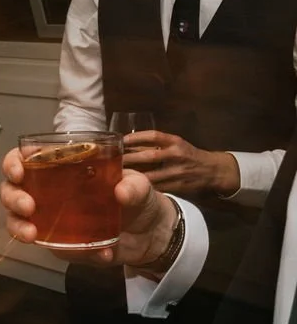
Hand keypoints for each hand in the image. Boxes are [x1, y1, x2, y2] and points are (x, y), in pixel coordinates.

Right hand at [0, 147, 177, 267]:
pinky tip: (98, 254)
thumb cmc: (138, 200)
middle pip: (12, 190)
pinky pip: (53, 248)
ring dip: (18, 226)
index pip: (25, 159)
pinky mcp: (60, 244)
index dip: (13, 162)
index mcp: (60, 168)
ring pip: (17, 220)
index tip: (19, 171)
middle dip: (13, 198)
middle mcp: (47, 192)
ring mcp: (51, 219)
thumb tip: (120, 192)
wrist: (150, 236)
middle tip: (28, 206)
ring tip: (32, 234)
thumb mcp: (140, 186)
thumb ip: (133, 186)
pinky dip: (70, 252)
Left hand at [123, 130, 238, 195]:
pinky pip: (156, 187)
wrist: (212, 170)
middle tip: (112, 160)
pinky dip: (143, 186)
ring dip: (133, 176)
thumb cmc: (187, 155)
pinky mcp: (178, 186)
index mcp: (175, 141)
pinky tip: (130, 186)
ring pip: (150, 174)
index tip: (120, 140)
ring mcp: (177, 172)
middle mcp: (176, 155)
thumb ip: (156, 144)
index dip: (135, 137)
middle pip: (148, 156)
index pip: (153, 136)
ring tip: (116, 174)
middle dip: (129, 159)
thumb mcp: (176, 144)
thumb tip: (127, 145)